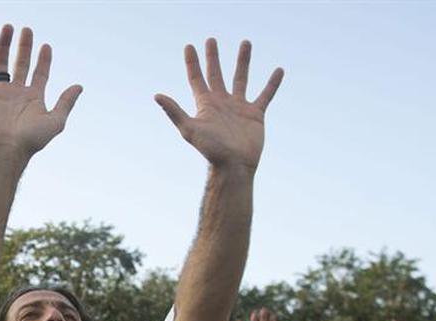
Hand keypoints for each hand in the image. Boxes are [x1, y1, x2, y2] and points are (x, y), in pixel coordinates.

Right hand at [0, 25, 81, 158]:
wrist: (7, 147)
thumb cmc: (32, 139)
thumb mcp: (56, 120)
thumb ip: (66, 102)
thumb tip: (79, 86)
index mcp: (33, 98)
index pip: (40, 73)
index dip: (44, 60)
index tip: (46, 46)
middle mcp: (17, 92)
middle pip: (21, 63)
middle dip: (25, 47)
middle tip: (27, 30)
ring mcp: (1, 91)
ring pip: (2, 62)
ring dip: (4, 45)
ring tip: (9, 27)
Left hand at [155, 39, 283, 170]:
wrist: (233, 165)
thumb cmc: (210, 149)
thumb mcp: (189, 128)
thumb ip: (174, 111)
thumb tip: (157, 95)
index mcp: (205, 104)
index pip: (197, 78)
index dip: (192, 62)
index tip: (189, 46)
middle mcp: (221, 103)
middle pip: (216, 74)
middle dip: (213, 57)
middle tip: (211, 40)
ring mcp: (238, 107)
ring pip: (241, 78)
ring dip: (243, 61)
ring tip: (245, 43)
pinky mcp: (255, 114)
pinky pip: (266, 95)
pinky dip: (272, 83)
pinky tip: (279, 70)